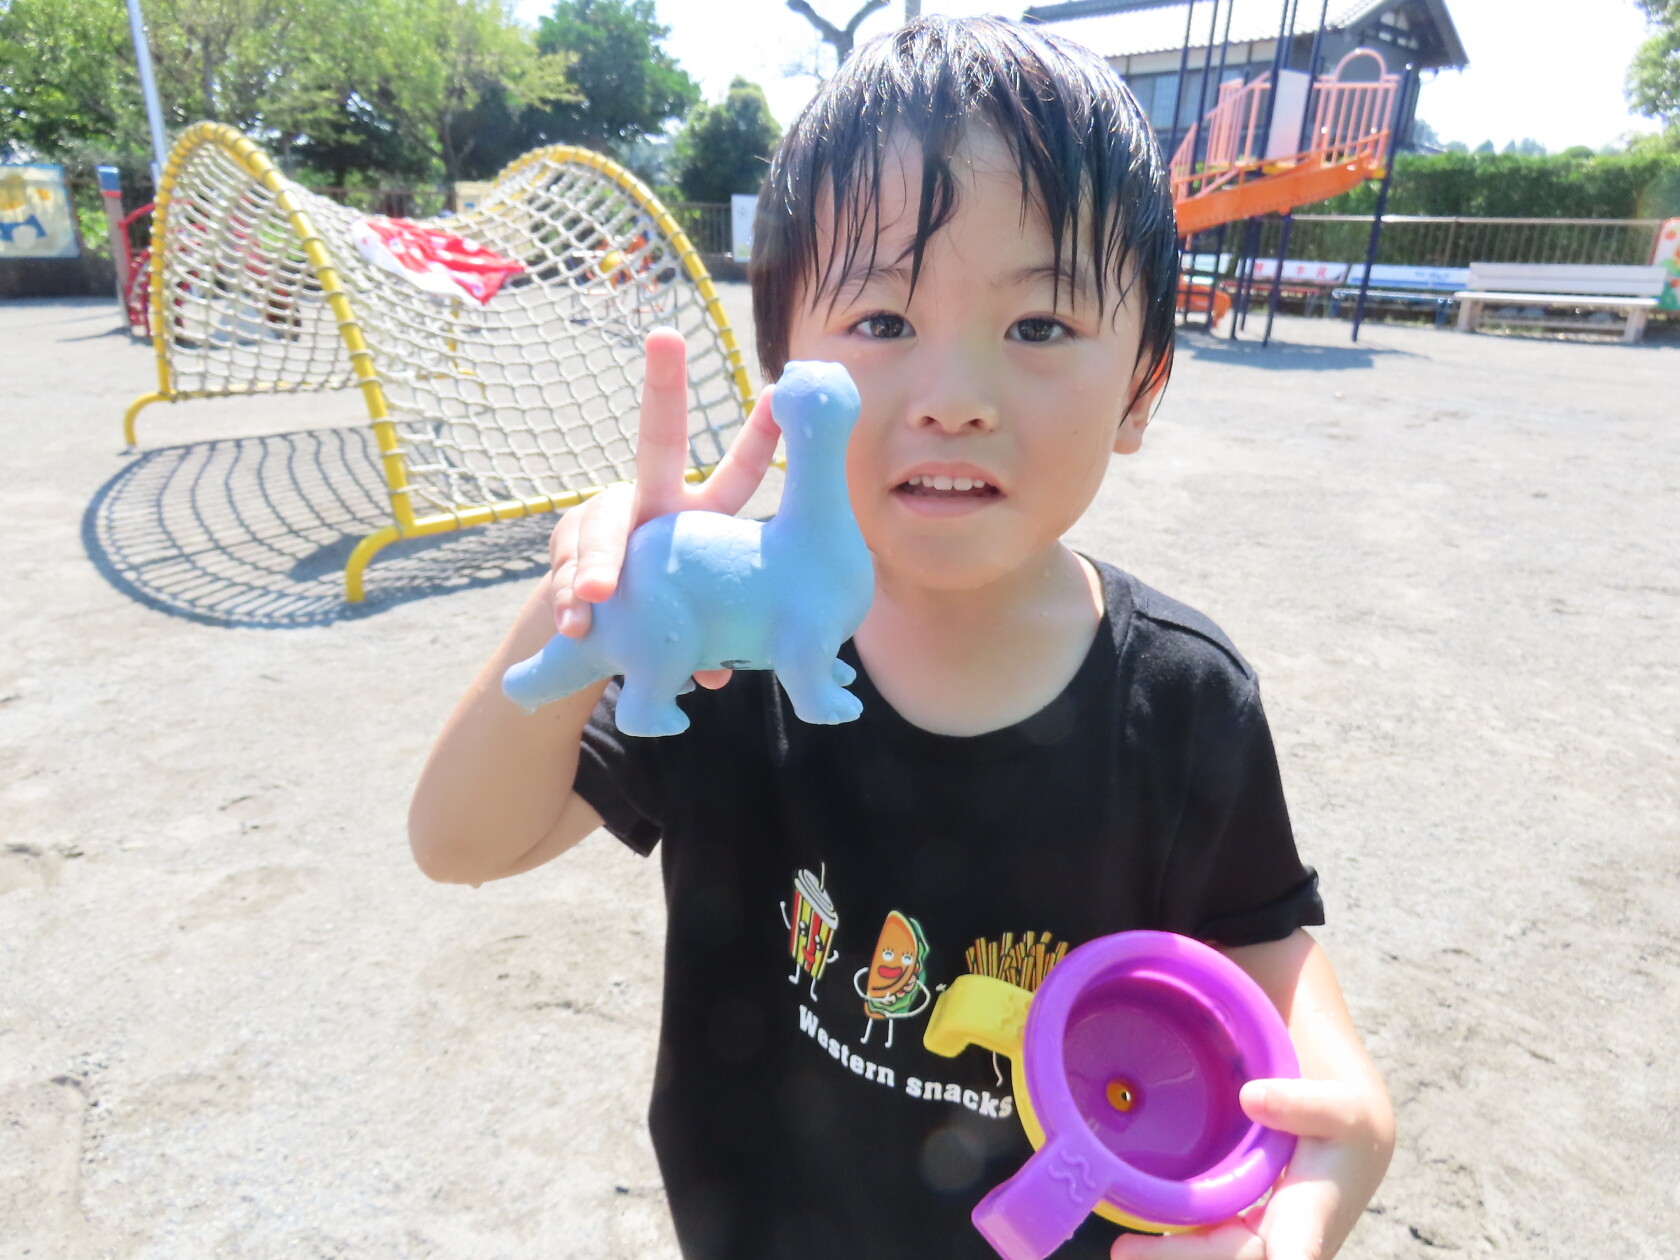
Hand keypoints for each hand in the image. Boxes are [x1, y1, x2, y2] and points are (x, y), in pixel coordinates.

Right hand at [547, 326, 779, 688]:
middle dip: (667, 383)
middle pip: (659, 437)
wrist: (593, 630)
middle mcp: (651, 501)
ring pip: (600, 525)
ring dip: (596, 564)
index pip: (740, 469)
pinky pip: (567, 572)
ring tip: (593, 598)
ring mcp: (605, 521)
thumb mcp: (698, 621)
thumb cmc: (662, 617)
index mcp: (697, 513)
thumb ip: (710, 633)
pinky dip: (571, 601)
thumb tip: (720, 672)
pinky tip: (576, 625)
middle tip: (669, 343)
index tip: (779, 390)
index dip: (764, 431)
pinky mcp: (567, 554)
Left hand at [1110, 1078, 1383, 1259]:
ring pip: (1219, 1256)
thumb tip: (1252, 1098)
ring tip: (1125, 1251)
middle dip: (1181, 1257)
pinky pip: (1211, 1246)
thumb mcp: (1335, 1108)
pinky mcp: (1244, 1236)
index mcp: (1312, 1216)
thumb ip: (1301, 1104)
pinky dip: (1180, 1245)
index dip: (1283, 1254)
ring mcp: (1264, 1244)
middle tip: (1123, 1250)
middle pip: (1233, 1259)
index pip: (1294, 1250)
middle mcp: (1286, 1242)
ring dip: (1175, 1254)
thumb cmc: (1343, 1127)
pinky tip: (1140, 1244)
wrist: (1354, 1145)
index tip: (1274, 1259)